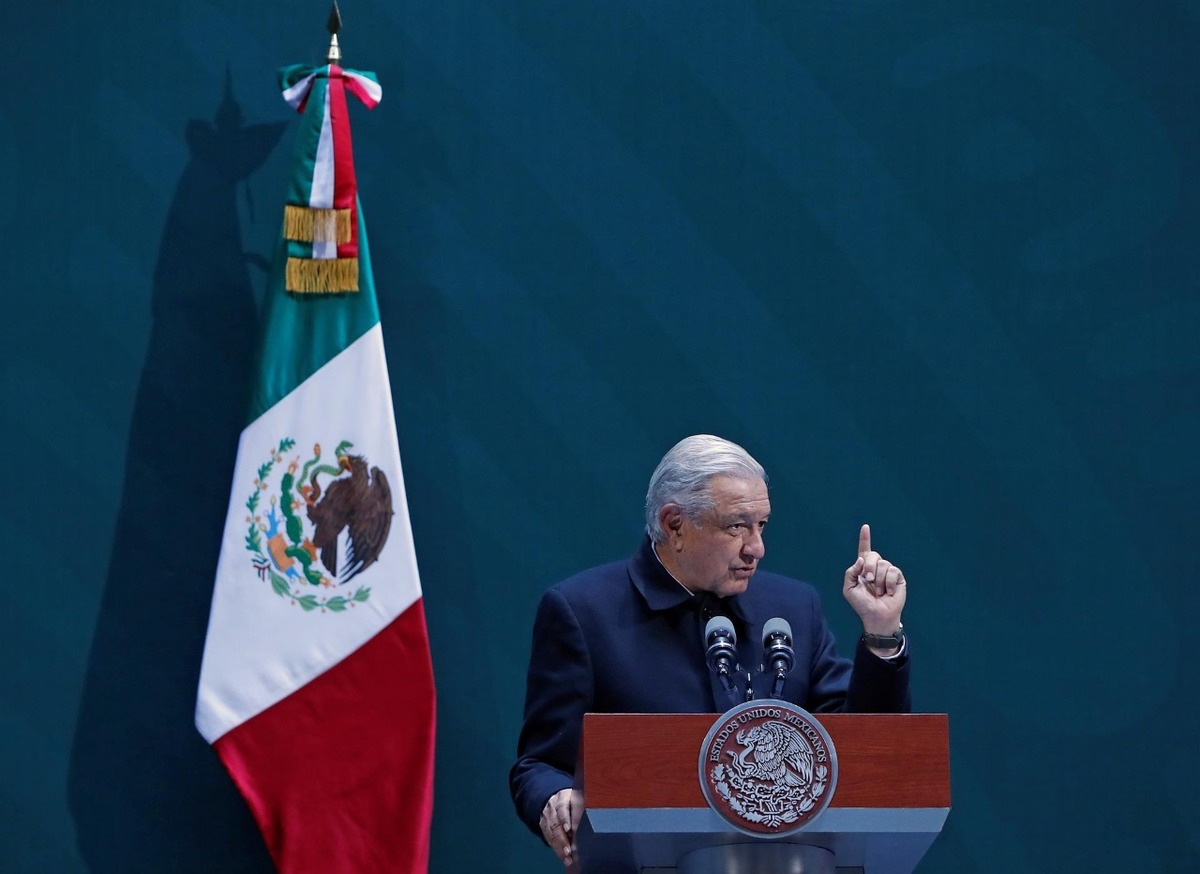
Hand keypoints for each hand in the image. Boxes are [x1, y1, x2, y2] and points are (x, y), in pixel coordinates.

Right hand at [539, 788, 577, 868]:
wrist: (555, 799)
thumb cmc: (573, 802)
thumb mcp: (578, 799)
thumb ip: (583, 809)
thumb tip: (596, 822)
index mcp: (563, 798)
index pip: (562, 807)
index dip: (565, 818)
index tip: (569, 829)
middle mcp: (552, 807)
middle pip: (555, 823)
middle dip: (562, 839)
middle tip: (569, 851)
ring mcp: (547, 817)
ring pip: (551, 833)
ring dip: (559, 847)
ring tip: (567, 858)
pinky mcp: (544, 826)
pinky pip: (549, 839)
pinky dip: (557, 850)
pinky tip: (564, 858)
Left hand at [843, 524, 905, 642]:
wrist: (876, 616)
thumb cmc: (862, 604)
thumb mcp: (849, 588)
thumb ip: (851, 572)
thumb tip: (861, 559)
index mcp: (863, 568)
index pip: (864, 550)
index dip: (865, 538)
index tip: (865, 527)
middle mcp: (876, 568)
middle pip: (873, 554)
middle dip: (869, 567)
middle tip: (868, 580)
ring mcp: (888, 572)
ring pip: (883, 564)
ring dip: (878, 580)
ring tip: (879, 592)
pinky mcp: (898, 578)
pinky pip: (893, 571)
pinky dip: (889, 583)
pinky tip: (888, 592)